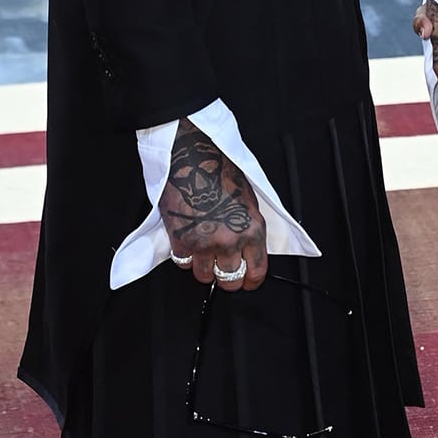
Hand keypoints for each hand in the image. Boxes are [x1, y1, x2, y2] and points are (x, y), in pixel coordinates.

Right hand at [161, 123, 268, 290]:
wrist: (191, 156)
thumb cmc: (219, 170)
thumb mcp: (249, 199)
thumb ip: (249, 228)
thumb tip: (249, 250)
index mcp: (252, 228)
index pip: (256, 270)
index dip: (251, 280)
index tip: (247, 281)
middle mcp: (230, 239)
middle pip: (230, 280)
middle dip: (227, 278)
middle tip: (223, 271)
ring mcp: (204, 242)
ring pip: (204, 276)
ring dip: (203, 268)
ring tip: (203, 254)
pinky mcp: (180, 239)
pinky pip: (182, 262)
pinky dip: (184, 256)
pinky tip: (187, 242)